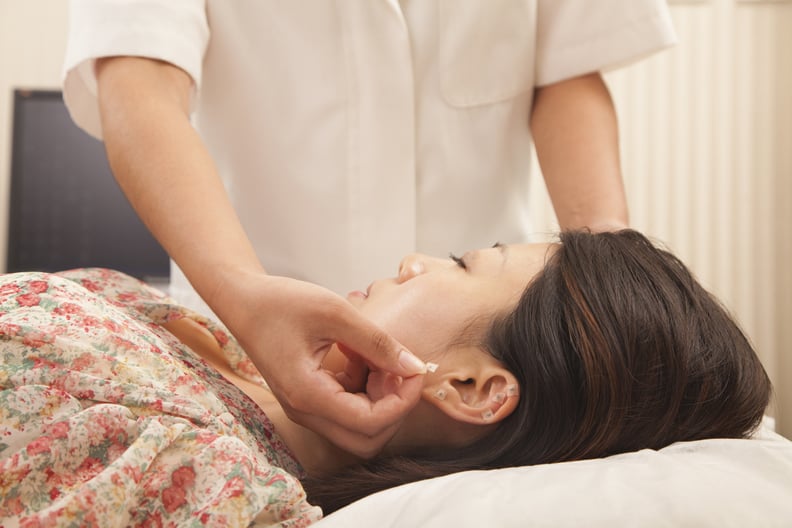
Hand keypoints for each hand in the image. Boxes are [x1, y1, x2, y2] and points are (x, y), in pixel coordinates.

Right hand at [211, 272, 426, 457]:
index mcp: (308, 395)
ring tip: (378, 356)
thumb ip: (378, 343)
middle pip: (366, 439)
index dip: (402, 401)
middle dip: (393, 408)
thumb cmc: (281, 302)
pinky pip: (346, 409)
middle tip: (398, 368)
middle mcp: (305, 411)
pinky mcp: (308, 398)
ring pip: (358, 427)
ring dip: (379, 398)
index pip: (370, 423)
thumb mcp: (336, 313)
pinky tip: (360, 354)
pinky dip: (363, 387)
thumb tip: (415, 367)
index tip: (414, 370)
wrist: (243, 300)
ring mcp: (305, 408)